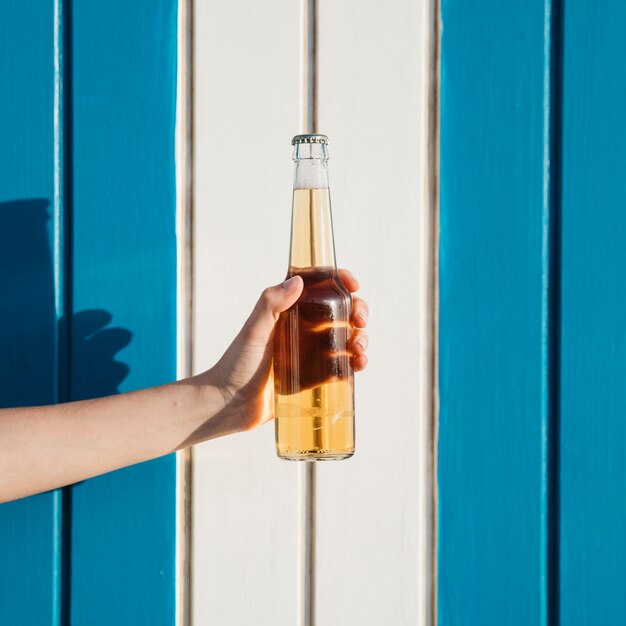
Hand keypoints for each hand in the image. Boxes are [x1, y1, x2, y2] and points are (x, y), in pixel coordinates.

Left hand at [205, 269, 368, 433]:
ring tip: (359, 348)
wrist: (229, 405)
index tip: (353, 284)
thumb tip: (298, 281)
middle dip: (357, 310)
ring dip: (360, 338)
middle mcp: (302, 328)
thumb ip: (270, 304)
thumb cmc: (236, 365)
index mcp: (289, 311)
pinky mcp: (314, 377)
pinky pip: (342, 365)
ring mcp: (310, 352)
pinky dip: (356, 362)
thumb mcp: (253, 331)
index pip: (319, 287)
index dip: (339, 280)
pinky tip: (359, 364)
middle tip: (360, 320)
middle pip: (340, 311)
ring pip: (346, 337)